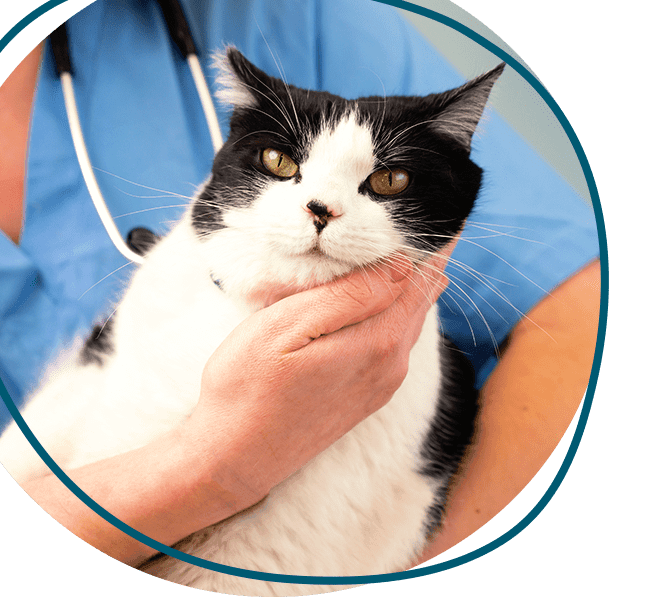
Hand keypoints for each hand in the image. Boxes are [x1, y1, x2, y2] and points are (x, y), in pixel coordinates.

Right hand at [181, 247, 452, 508]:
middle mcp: (392, 364)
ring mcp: (382, 384)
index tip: (434, 212)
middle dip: (423, 261)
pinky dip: (393, 312)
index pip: (421, 278)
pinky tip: (379, 300)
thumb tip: (402, 265)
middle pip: (420, 298)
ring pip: (408, 320)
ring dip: (407, 286)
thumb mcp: (287, 328)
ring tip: (405, 251)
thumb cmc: (248, 386)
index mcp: (379, 341)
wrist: (235, 457)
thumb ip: (349, 296)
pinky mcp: (367, 395)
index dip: (429, 244)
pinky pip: (394, 342)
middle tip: (421, 223)